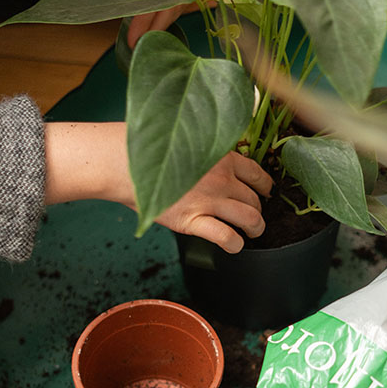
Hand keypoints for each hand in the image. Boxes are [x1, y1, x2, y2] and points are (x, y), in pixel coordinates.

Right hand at [155, 151, 273, 252]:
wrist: (121, 163)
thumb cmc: (148, 151)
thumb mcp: (189, 142)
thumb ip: (208, 156)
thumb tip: (221, 169)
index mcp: (221, 156)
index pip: (257, 173)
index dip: (265, 186)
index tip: (266, 192)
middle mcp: (221, 178)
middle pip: (255, 199)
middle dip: (259, 210)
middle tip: (253, 216)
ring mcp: (208, 200)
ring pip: (250, 218)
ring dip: (256, 229)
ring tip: (252, 233)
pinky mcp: (192, 220)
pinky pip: (226, 236)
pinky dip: (235, 244)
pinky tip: (234, 245)